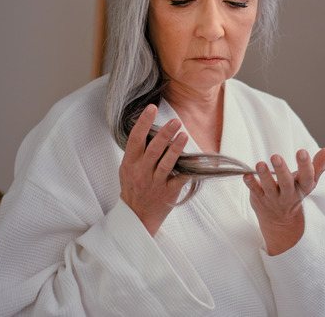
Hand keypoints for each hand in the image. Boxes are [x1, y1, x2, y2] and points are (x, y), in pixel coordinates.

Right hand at [119, 104, 188, 235]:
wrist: (137, 216)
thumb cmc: (133, 187)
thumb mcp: (127, 168)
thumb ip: (136, 151)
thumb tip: (147, 127)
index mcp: (130, 163)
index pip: (135, 139)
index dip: (143, 122)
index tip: (152, 108)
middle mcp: (141, 173)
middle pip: (153, 150)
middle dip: (165, 133)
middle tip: (176, 120)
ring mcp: (155, 184)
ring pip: (166, 164)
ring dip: (176, 148)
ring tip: (184, 135)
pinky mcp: (168, 193)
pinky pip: (180, 179)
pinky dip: (189, 170)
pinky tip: (197, 161)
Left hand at [243, 148, 324, 254]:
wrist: (281, 220)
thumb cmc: (295, 192)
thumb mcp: (308, 182)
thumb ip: (317, 165)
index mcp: (303, 188)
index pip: (307, 178)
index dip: (305, 165)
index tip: (302, 151)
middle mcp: (288, 195)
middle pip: (286, 184)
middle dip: (281, 170)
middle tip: (275, 157)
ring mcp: (273, 198)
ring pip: (269, 188)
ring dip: (264, 176)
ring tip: (260, 164)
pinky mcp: (259, 199)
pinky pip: (255, 191)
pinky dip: (250, 184)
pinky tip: (246, 175)